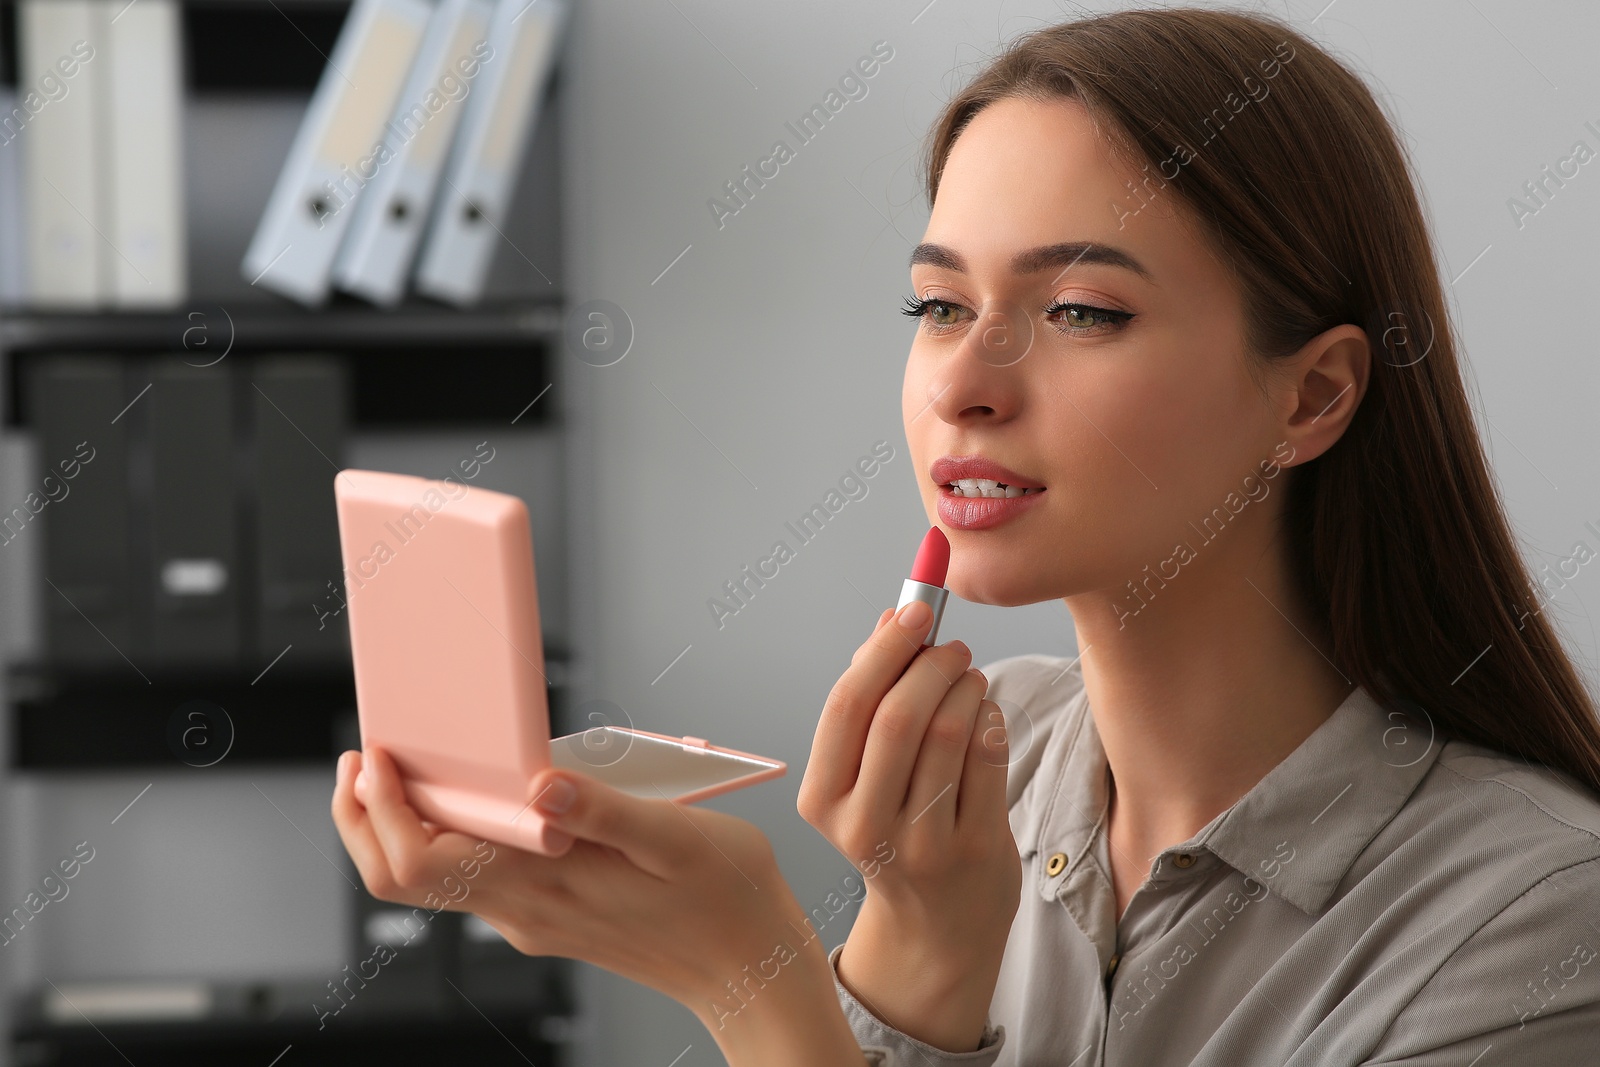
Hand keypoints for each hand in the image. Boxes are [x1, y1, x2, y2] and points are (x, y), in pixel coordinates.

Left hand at [332, 747, 867, 1066]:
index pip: (422, 861)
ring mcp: (533, 916)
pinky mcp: (550, 914)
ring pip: (435, 878)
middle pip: (405, 874)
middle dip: (367, 816)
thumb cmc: (727, 901)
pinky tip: (479, 792)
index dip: (380, 809)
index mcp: (546, 883)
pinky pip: (475, 877)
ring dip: (406, 822)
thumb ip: (605, 809)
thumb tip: (541, 782)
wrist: (751, 972)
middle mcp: (525, 908)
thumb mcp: (677, 837)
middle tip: (363, 756)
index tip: (375, 754)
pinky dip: (454, 834)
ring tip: (411, 761)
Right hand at [797, 599, 1020, 1052]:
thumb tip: (890, 620)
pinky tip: (985, 715)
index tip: (912, 611)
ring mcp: (921, 844)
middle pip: (899, 718)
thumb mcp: (862, 775)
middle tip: (953, 647)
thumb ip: (871, 699)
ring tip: (970, 679)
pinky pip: (989, 758)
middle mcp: (864, 826)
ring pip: (951, 734)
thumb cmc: (896, 828)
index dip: (882, 650)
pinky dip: (991, 720)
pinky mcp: (974, 849)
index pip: (847, 708)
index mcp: (823, 800)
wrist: (935, 924)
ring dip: (967, 688)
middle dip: (932, 666)